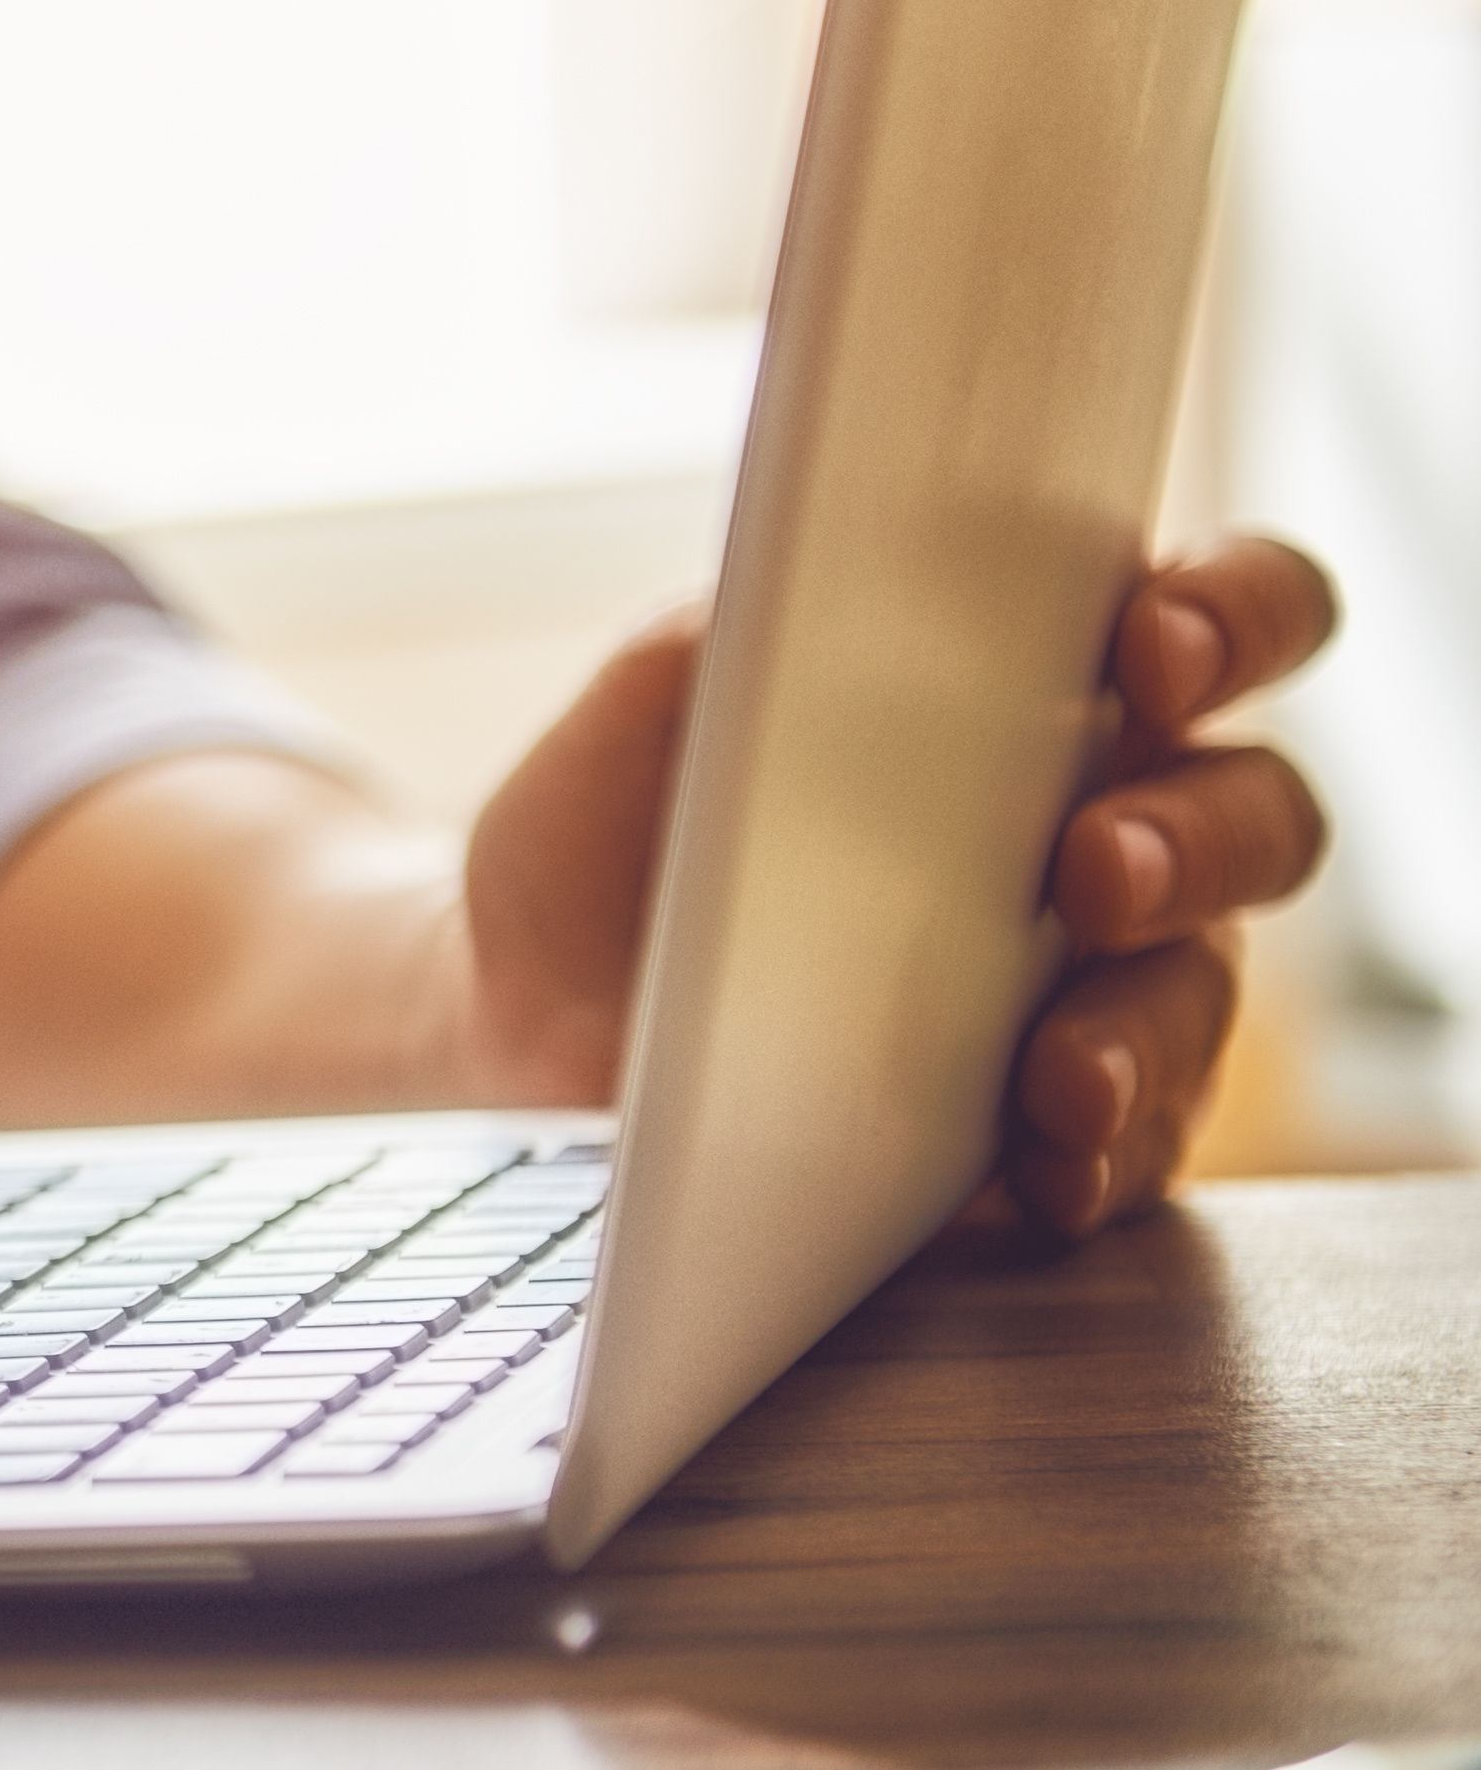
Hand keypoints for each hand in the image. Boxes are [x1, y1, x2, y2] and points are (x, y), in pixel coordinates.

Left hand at [461, 534, 1335, 1232]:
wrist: (514, 1011)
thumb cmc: (611, 830)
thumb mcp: (638, 716)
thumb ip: (715, 638)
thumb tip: (786, 598)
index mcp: (1046, 685)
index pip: (1215, 617)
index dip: (1230, 618)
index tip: (1153, 646)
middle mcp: (1111, 826)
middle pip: (1255, 814)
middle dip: (1197, 838)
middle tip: (1091, 866)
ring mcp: (1100, 985)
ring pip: (1201, 994)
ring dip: (1145, 1028)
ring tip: (1060, 1066)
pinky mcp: (1053, 1125)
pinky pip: (1130, 1151)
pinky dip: (1094, 1160)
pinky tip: (1039, 1172)